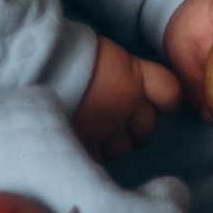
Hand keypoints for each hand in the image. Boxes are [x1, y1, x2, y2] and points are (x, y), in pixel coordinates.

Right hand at [72, 34, 180, 162]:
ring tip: (98, 133)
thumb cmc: (73, 54)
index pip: (171, 95)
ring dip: (113, 145)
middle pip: (148, 131)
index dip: (166, 102)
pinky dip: (91, 152)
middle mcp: (128, 105)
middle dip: (138, 131)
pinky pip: (96, 157)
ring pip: (122, 150)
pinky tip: (82, 140)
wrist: (42, 67)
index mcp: (136, 77)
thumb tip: (124, 83)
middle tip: (122, 124)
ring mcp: (107, 128)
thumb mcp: (108, 55)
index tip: (158, 104)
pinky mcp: (84, 144)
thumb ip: (124, 73)